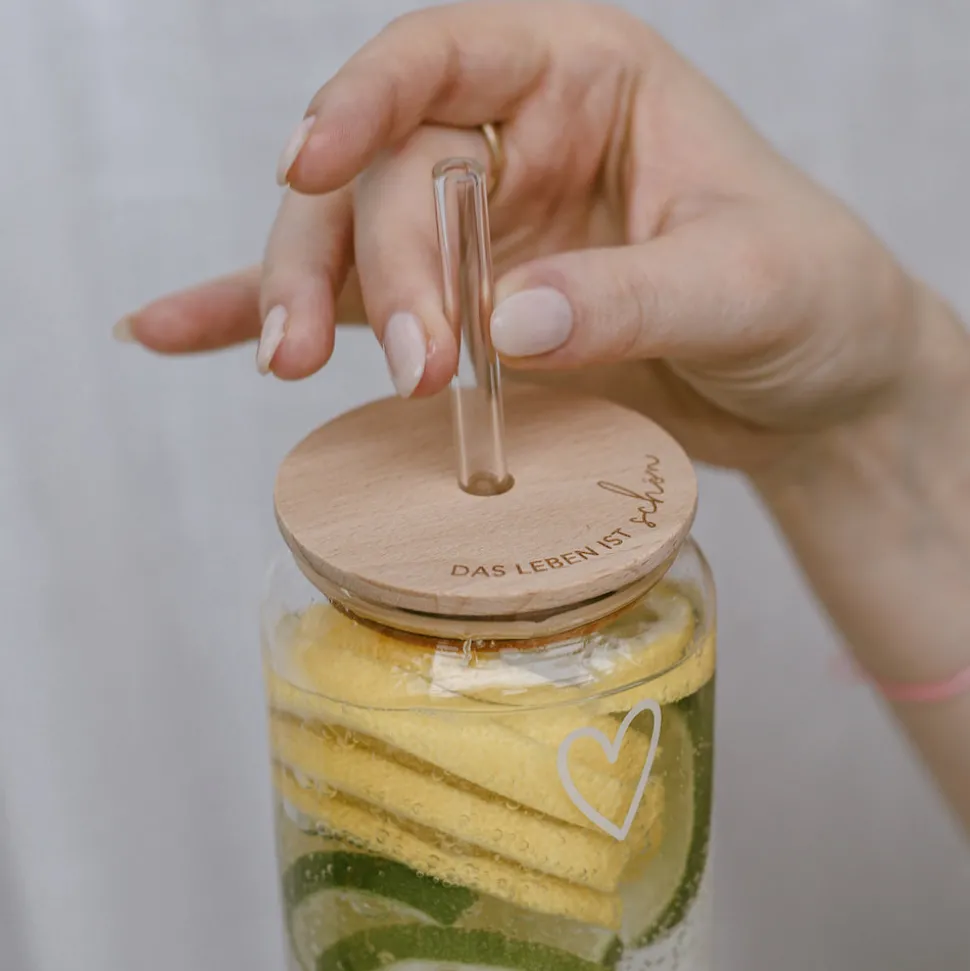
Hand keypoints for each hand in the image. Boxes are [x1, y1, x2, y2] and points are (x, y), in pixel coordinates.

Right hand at [121, 0, 919, 473]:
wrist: (809, 385)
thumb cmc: (806, 301)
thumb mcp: (747, 285)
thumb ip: (632, 294)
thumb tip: (505, 320)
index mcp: (585, 84)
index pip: (448, 59)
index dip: (369, 99)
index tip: (315, 161)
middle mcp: (511, 148)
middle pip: (388, 174)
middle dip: (376, 264)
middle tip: (411, 367)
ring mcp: (474, 235)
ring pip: (348, 242)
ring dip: (296, 295)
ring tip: (284, 364)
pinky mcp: (456, 314)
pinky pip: (348, 307)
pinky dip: (260, 314)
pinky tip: (181, 330)